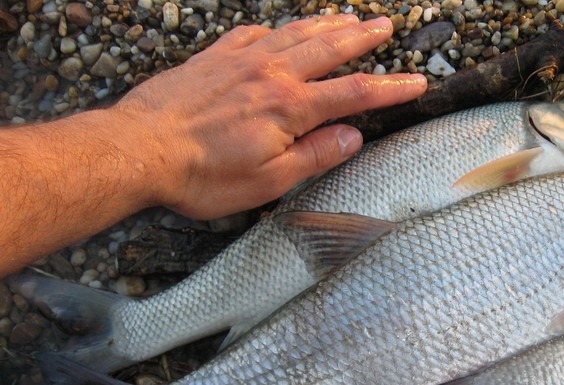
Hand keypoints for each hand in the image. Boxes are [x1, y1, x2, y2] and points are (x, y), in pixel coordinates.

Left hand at [116, 15, 427, 218]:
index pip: (354, 93)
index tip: (416, 82)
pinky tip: (280, 30)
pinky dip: (274, 29)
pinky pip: (251, 33)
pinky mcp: (212, 58)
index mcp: (290, 108)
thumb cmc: (203, 175)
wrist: (140, 148)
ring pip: (294, 34)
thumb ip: (314, 156)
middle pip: (329, 49)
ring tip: (349, 16)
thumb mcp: (269, 181)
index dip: (391, 87)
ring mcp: (240, 61)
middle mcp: (271, 75)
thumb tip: (352, 137)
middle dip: (363, 38)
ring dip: (326, 24)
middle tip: (386, 26)